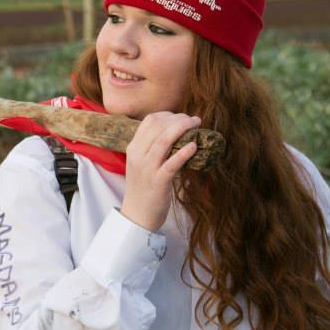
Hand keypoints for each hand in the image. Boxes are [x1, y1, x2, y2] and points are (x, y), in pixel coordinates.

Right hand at [119, 112, 199, 231]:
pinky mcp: (159, 181)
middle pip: (158, 126)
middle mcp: (138, 155)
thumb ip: (150, 147)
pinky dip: (184, 152)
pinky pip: (172, 163)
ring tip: (196, 126)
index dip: (168, 115)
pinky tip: (194, 146)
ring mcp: (147, 168)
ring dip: (183, 128)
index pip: (149, 121)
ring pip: (164, 140)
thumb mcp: (140, 163)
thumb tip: (172, 131)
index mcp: (133, 148)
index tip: (181, 117)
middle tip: (194, 120)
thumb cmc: (143, 187)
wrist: (137, 214)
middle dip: (179, 119)